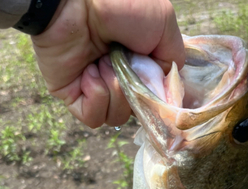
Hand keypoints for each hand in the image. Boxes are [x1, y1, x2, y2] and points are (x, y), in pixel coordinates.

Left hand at [32, 0, 184, 127]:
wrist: (75, 1)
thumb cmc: (119, 4)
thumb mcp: (163, 23)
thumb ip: (173, 61)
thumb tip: (170, 96)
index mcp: (140, 63)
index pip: (155, 96)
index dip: (158, 97)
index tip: (157, 86)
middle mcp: (119, 78)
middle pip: (138, 111)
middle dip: (137, 92)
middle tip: (128, 65)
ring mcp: (96, 88)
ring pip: (117, 117)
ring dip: (116, 91)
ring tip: (104, 62)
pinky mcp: (73, 96)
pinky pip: (94, 118)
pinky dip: (97, 97)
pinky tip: (89, 73)